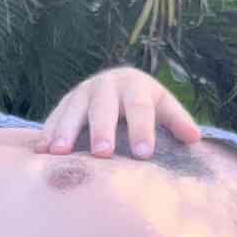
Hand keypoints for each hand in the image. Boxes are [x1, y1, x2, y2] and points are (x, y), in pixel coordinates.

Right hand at [34, 65, 200, 158]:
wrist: (118, 83)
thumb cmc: (145, 102)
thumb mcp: (163, 105)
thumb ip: (177, 120)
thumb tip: (195, 138)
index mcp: (135, 85)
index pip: (140, 108)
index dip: (142, 130)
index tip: (144, 153)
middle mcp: (107, 85)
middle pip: (104, 108)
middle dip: (102, 130)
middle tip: (102, 153)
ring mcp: (83, 92)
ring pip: (74, 111)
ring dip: (66, 131)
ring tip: (59, 152)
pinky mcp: (65, 102)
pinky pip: (54, 116)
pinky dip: (48, 132)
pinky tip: (42, 151)